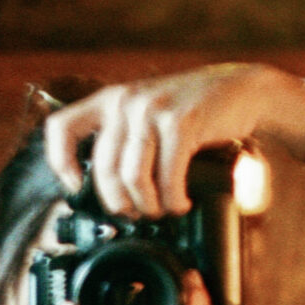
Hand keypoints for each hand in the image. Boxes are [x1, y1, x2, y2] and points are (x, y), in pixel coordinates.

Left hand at [43, 62, 304, 215]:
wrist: (243, 90)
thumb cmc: (196, 112)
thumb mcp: (150, 117)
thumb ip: (127, 140)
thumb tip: (109, 192)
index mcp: (111, 100)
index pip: (61, 128)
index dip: (61, 163)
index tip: (75, 186)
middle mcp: (125, 101)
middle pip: (103, 170)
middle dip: (121, 203)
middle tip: (138, 214)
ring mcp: (152, 109)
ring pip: (132, 178)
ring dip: (149, 205)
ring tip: (163, 209)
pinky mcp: (180, 122)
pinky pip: (166, 177)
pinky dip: (174, 199)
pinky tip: (182, 202)